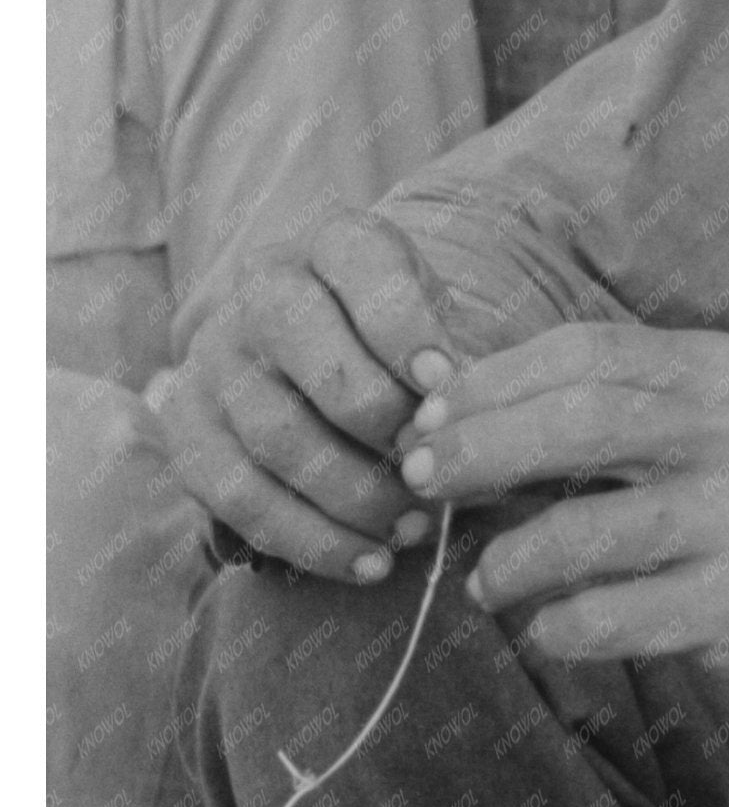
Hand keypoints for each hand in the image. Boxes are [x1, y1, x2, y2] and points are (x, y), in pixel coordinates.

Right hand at [150, 213, 458, 581]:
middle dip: (383, 423)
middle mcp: (260, 291)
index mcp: (333, 244)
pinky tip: (370, 562)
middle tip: (435, 465)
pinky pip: (241, 498)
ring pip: (278, 437)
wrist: (313, 342)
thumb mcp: (435, 312)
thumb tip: (463, 412)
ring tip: (416, 527)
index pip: (365, 270)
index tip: (446, 382)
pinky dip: (311, 540)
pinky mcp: (187, 432)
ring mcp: (215, 362)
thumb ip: (454, 350)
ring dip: (355, 496)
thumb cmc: (395, 333)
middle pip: (317, 359)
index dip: (408, 329)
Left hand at [396, 322, 728, 712]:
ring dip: (507, 562)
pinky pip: (608, 619)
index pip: (587, 352)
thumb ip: (607, 405)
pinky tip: (550, 627)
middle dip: (478, 451)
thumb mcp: (711, 421)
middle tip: (423, 482)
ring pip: (581, 533)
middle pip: (578, 423)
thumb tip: (449, 402)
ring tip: (486, 582)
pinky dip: (556, 628)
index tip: (428, 416)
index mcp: (724, 372)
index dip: (492, 382)